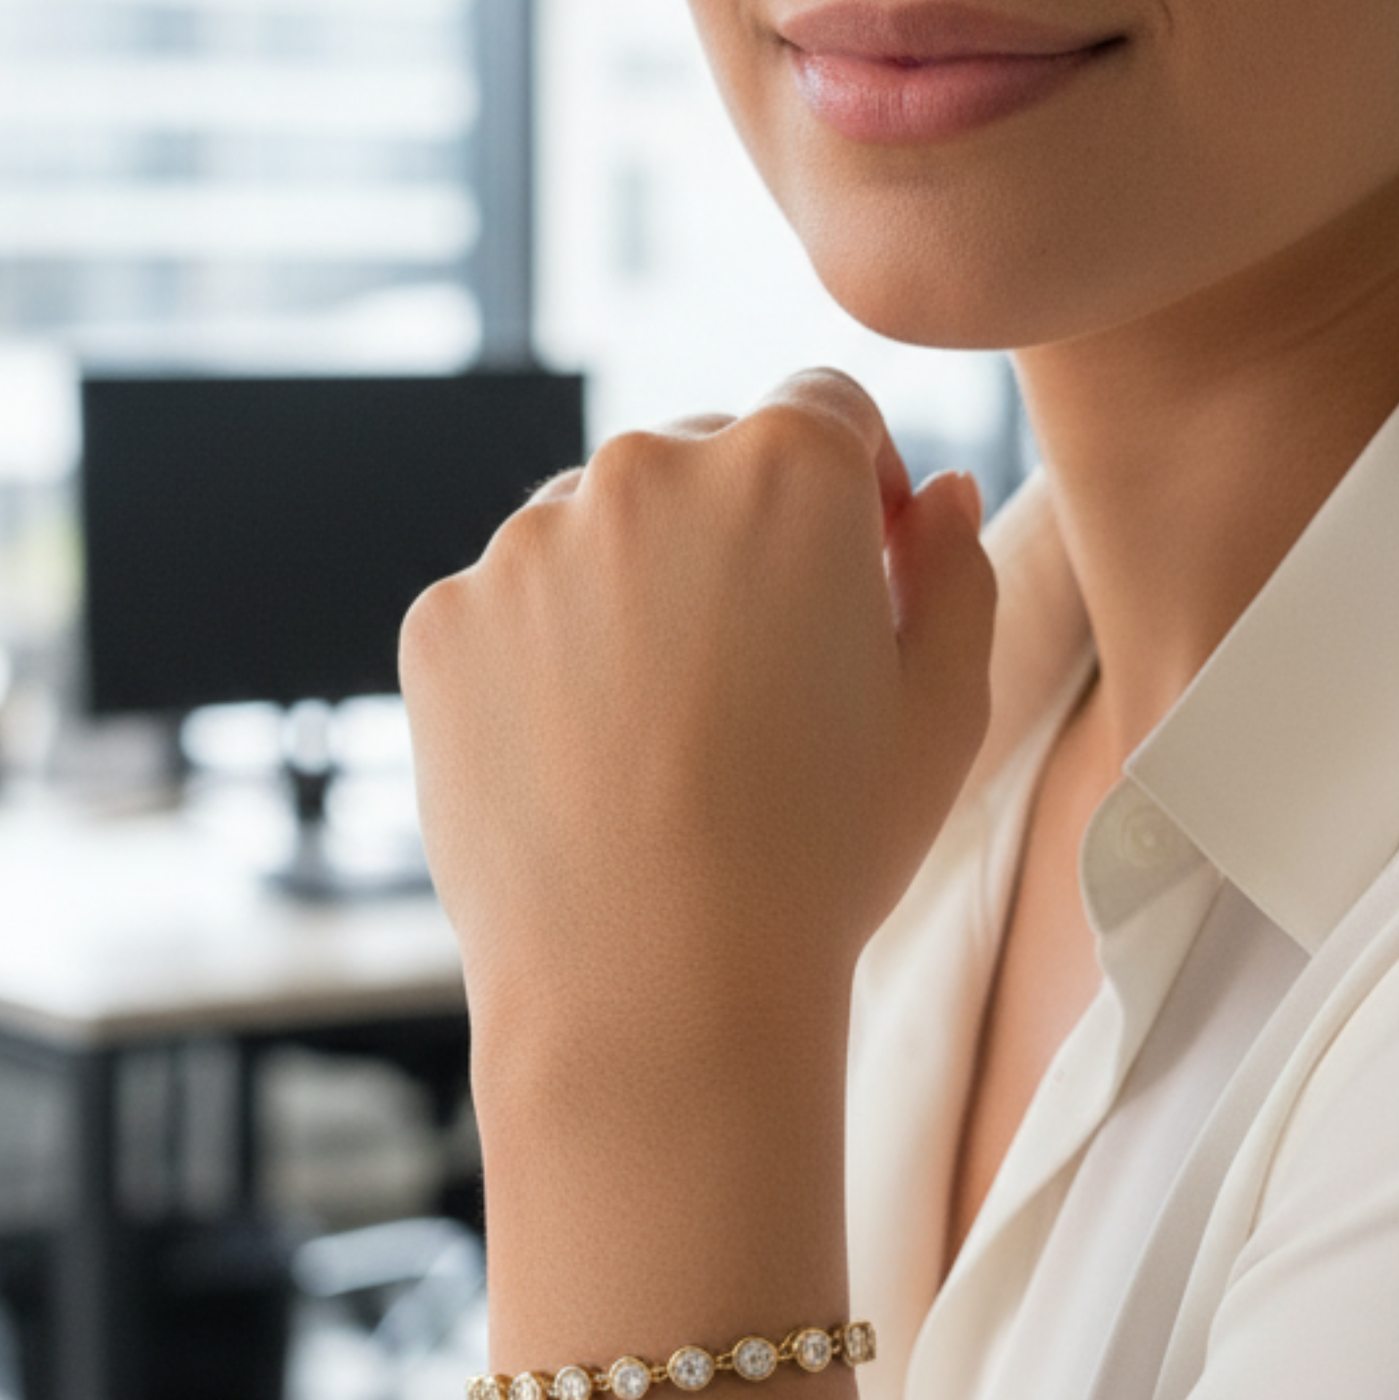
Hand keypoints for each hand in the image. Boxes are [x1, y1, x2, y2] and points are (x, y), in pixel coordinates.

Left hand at [400, 370, 995, 1146]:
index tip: (852, 571)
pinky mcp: (443, 620)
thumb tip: (935, 492)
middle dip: (735, 533)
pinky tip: (577, 757)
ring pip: (590, 530)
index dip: (854, 487)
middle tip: (752, 671)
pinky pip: (504, 607)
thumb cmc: (817, 857)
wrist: (653, 989)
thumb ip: (955, 571)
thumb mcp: (943, 713)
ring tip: (659, 734)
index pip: (824, 410)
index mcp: (784, 468)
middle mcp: (642, 472)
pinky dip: (538, 657)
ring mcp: (524, 544)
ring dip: (629, 589)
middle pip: (698, 459)